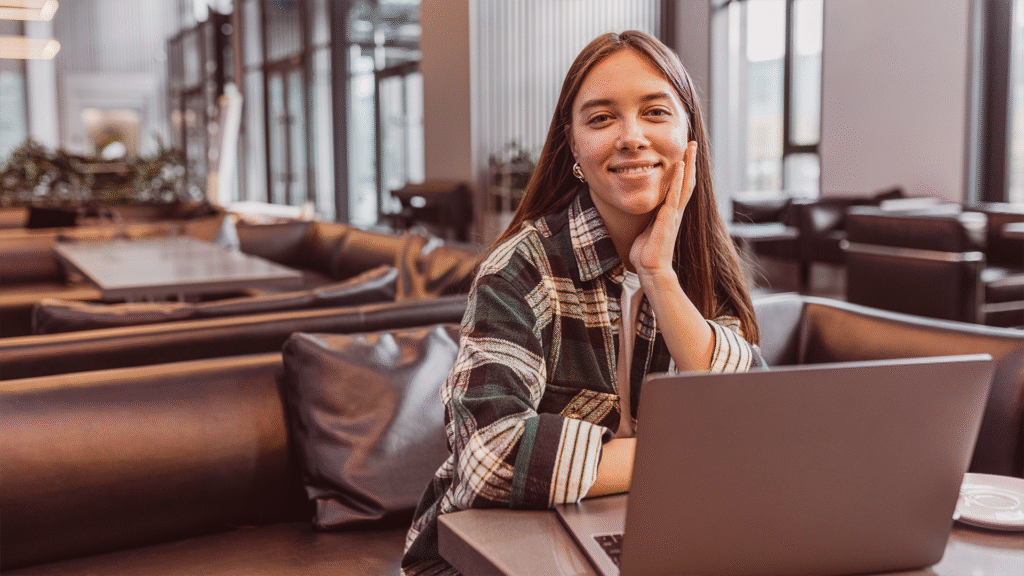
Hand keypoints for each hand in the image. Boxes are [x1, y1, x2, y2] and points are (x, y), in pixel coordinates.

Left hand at [630, 141, 696, 278]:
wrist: (651, 269)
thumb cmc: (646, 253)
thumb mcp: (647, 230)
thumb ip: (651, 219)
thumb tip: (647, 214)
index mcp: (671, 212)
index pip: (681, 186)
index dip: (684, 170)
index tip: (685, 153)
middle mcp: (676, 211)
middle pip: (687, 181)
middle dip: (690, 161)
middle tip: (693, 143)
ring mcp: (674, 214)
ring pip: (684, 184)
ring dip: (688, 164)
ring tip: (690, 147)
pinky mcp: (668, 219)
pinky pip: (674, 195)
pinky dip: (677, 180)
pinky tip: (680, 166)